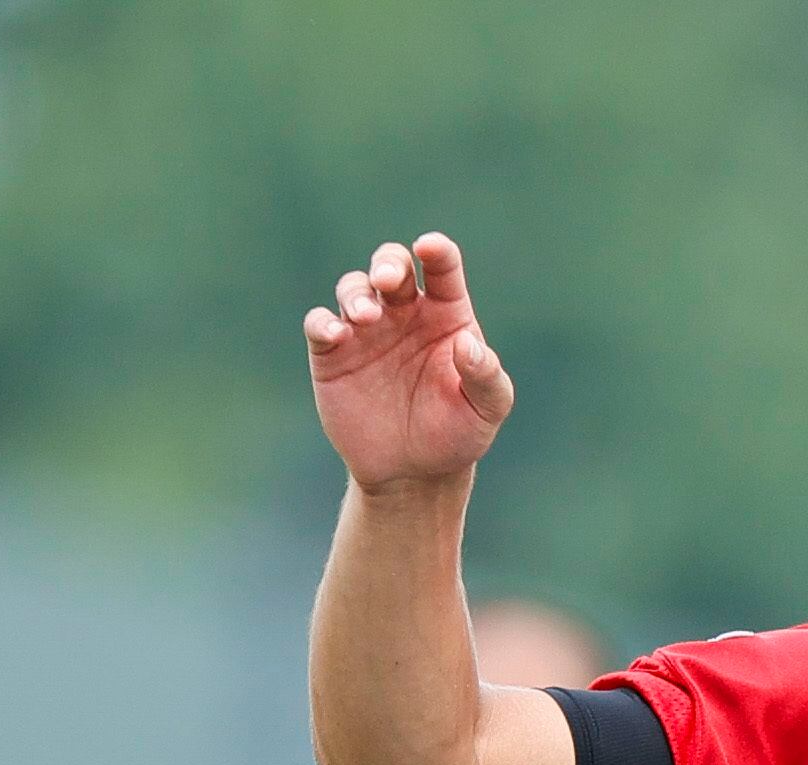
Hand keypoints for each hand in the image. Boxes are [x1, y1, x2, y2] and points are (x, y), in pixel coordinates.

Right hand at [304, 233, 514, 494]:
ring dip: (356, 294)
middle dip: (387, 263)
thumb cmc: (458, 433)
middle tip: (387, 281)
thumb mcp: (487, 409)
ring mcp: (367, 331)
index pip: (442, 268)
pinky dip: (324, 322)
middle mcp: (404, 314)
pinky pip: (320, 324)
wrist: (415, 473)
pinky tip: (337, 335)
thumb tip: (467, 344)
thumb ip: (486, 375)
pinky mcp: (333, 354)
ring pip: (353, 289)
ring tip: (366, 318)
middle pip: (391, 265)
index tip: (429, 247)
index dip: (436, 250)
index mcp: (445, 314)